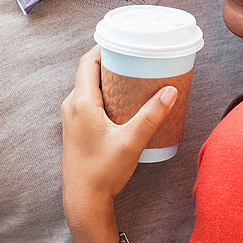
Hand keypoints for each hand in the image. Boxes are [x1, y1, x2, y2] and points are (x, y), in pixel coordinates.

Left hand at [61, 46, 176, 230]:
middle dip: (113, 61)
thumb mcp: (132, 141)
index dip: (106, 47)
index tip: (126, 41)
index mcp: (80, 102)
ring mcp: (72, 118)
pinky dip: (105, 93)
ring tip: (135, 76)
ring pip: (89, 86)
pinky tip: (125, 101)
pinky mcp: (77, 129)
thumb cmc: (103, 172)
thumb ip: (151, 115)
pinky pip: (89, 100)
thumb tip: (171, 91)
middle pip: (90, 71)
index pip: (89, 61)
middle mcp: (72, 106)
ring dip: (109, 78)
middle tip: (138, 57)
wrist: (83, 201)